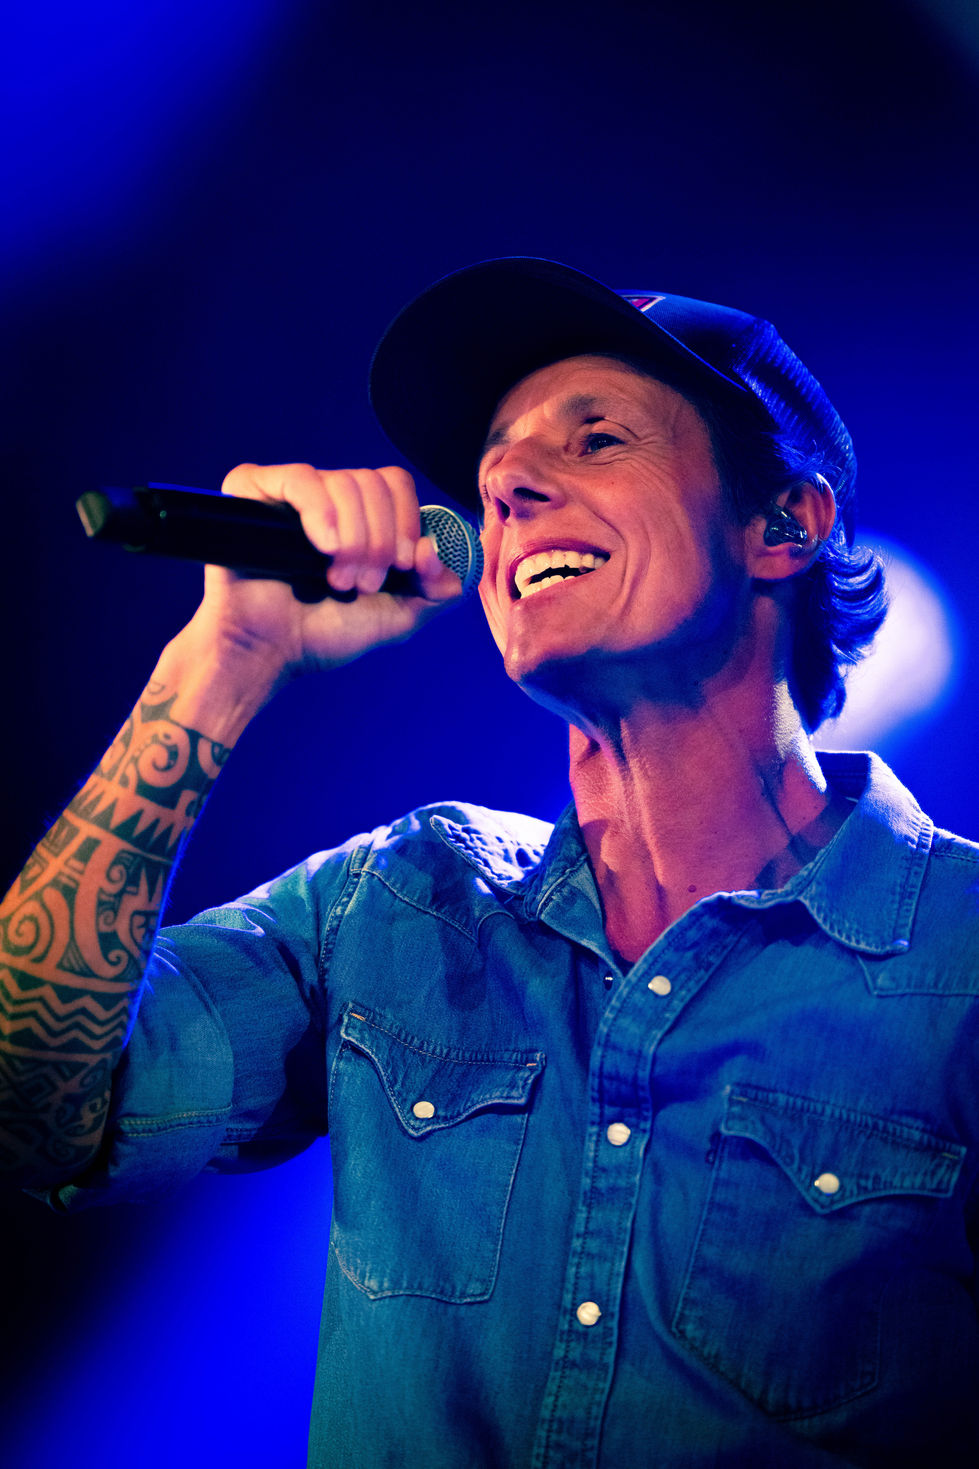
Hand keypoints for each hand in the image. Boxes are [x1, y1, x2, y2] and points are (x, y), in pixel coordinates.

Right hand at [188, 462, 463, 684]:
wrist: (268, 652)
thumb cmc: (322, 634)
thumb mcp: (396, 618)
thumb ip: (434, 592)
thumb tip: (438, 552)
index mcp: (360, 516)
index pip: (395, 484)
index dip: (406, 521)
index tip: (400, 565)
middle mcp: (328, 498)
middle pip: (374, 482)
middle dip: (379, 540)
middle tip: (363, 584)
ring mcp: (291, 494)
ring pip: (344, 482)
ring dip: (353, 538)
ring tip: (337, 581)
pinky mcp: (252, 493)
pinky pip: (299, 478)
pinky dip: (321, 512)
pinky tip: (323, 546)